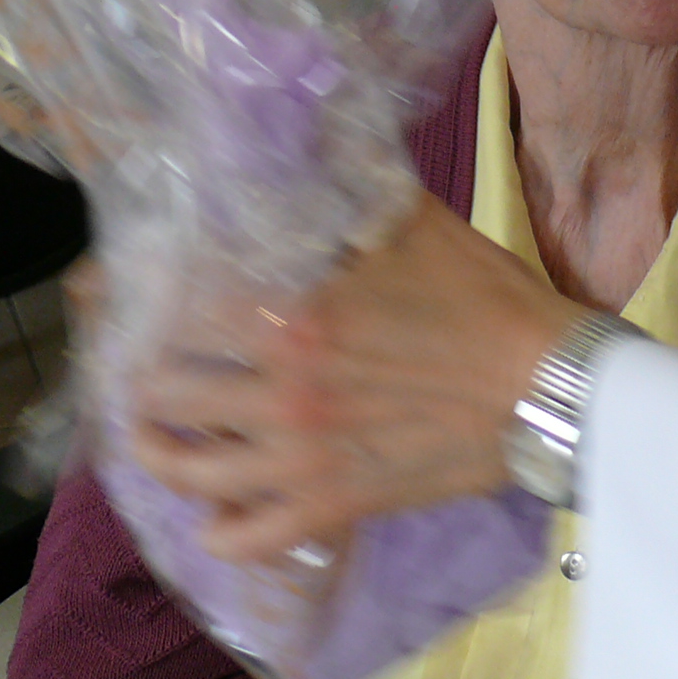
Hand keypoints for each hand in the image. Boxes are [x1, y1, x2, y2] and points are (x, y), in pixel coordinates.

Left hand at [126, 196, 585, 563]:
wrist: (549, 385)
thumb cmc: (484, 299)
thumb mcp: (411, 220)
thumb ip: (348, 188)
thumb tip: (311, 139)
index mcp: (295, 317)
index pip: (179, 313)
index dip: (142, 305)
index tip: (128, 300)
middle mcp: (284, 392)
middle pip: (164, 395)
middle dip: (141, 380)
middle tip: (141, 368)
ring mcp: (305, 459)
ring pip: (190, 473)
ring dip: (157, 453)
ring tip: (150, 438)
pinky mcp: (336, 506)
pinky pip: (248, 539)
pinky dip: (218, 532)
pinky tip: (213, 514)